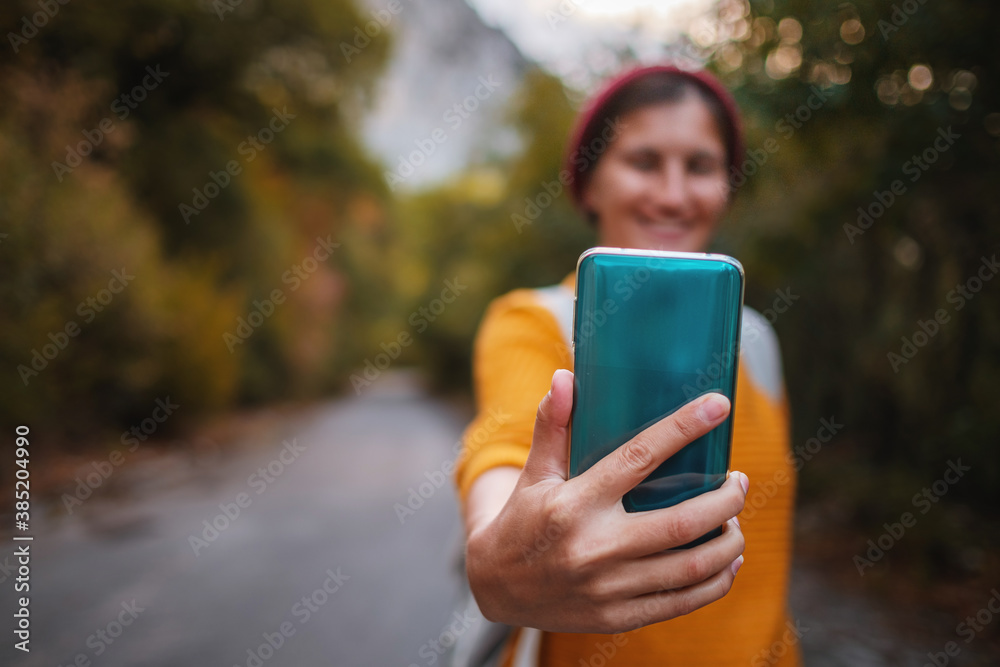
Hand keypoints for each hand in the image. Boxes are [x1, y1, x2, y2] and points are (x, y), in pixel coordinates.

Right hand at [464, 369, 747, 633]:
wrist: (494, 588)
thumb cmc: (521, 519)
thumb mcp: (534, 472)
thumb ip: (553, 425)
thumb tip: (566, 377)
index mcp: (574, 503)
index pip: (638, 457)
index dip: (682, 428)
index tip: (718, 405)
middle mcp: (594, 547)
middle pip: (681, 522)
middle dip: (725, 500)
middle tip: (739, 482)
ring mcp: (608, 588)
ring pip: (690, 567)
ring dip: (728, 542)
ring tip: (736, 521)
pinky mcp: (617, 617)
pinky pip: (682, 602)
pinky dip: (715, 581)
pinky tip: (727, 561)